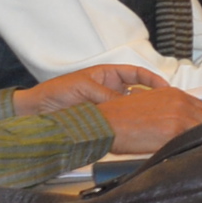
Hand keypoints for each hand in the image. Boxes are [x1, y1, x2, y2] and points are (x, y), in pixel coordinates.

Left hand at [19, 62, 177, 115]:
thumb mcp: (83, 87)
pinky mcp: (102, 121)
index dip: (152, 79)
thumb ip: (106, 95)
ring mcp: (107, 106)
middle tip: (165, 105)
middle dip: (152, 97)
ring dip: (141, 112)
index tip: (165, 87)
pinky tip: (135, 128)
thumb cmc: (55, 92)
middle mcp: (110, 90)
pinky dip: (128, 124)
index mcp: (107, 75)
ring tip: (153, 118)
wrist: (36, 112)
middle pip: (138, 92)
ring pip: (130, 108)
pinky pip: (120, 121)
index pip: (136, 74)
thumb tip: (126, 103)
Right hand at [104, 88, 200, 155]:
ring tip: (188, 147)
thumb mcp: (147, 102)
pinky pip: (192, 141)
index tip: (199, 128)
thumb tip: (178, 118)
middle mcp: (179, 102)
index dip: (201, 120)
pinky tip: (182, 151)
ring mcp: (179, 117)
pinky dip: (190, 146)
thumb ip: (166, 107)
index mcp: (173, 93)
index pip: (201, 107)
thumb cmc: (118, 116)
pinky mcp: (174, 132)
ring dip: (198, 139)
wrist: (104, 123)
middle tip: (195, 140)